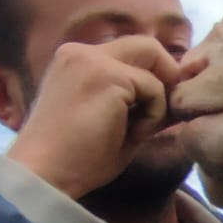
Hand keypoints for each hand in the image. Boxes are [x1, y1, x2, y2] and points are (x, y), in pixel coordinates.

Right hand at [4, 35, 183, 198]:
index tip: (157, 108)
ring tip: (136, 133)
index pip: (129, 53)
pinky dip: (154, 114)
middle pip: (146, 46)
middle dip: (166, 76)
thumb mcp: (113, 122)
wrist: (43, 176)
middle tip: (167, 111)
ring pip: (153, 61)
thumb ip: (140, 101)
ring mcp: (93, 60)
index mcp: (76, 61)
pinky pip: (154, 87)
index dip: (152, 75)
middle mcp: (81, 52)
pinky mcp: (108, 76)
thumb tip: (179, 92)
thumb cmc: (74, 159)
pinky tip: (132, 136)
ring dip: (157, 101)